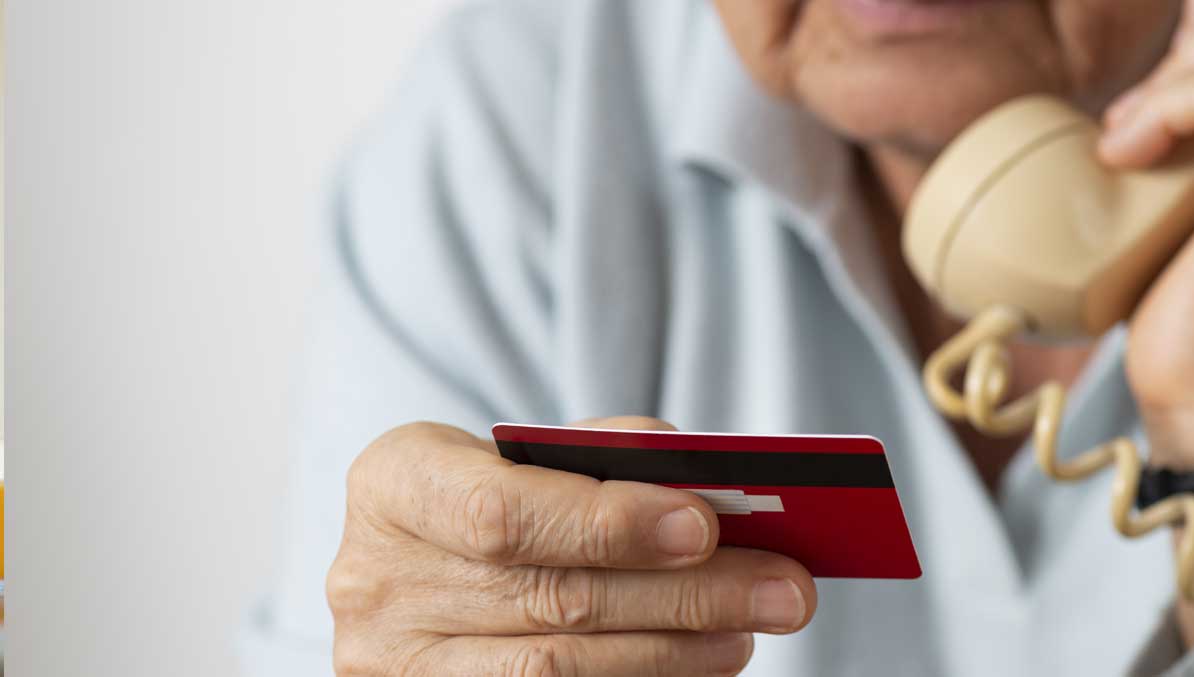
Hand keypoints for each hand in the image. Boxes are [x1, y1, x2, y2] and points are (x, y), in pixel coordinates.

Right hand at [326, 418, 816, 675]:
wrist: (420, 570)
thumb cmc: (492, 495)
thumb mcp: (520, 456)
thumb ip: (599, 455)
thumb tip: (700, 478)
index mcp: (394, 484)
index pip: (501, 513)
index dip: (606, 522)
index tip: (706, 524)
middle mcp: (376, 582)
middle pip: (552, 599)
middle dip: (682, 594)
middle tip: (784, 587)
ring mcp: (395, 665)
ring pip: (554, 670)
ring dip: (672, 652)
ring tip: (751, 630)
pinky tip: (701, 665)